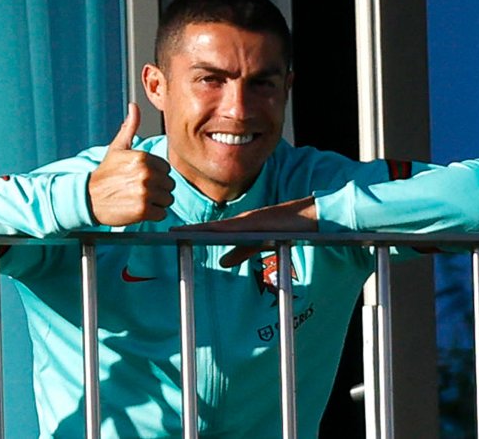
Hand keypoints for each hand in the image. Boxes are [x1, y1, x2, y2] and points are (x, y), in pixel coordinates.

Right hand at [87, 103, 174, 225]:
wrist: (88, 198)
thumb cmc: (105, 174)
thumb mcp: (117, 148)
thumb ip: (130, 127)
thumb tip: (134, 106)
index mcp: (143, 157)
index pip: (166, 169)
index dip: (156, 175)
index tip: (140, 178)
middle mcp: (146, 174)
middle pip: (169, 185)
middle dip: (157, 189)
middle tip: (139, 190)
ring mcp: (145, 193)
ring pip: (167, 199)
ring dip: (156, 202)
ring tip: (138, 199)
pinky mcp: (143, 210)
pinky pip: (162, 213)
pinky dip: (153, 214)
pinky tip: (139, 209)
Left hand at [175, 196, 317, 266]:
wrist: (308, 217)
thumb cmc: (286, 228)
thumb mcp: (260, 243)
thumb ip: (242, 252)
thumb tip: (222, 262)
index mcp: (240, 226)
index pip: (212, 230)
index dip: (194, 232)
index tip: (175, 234)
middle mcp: (241, 221)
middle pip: (210, 227)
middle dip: (190, 230)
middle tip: (170, 232)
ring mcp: (248, 221)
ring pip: (218, 227)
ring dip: (200, 230)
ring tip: (181, 232)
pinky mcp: (257, 223)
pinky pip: (236, 228)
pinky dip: (220, 231)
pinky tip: (208, 232)